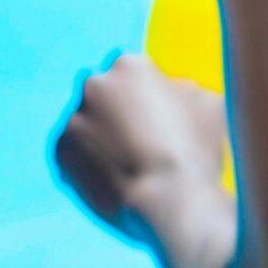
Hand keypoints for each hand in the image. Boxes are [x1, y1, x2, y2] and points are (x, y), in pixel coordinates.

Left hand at [55, 53, 228, 238]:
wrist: (171, 203)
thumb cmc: (196, 149)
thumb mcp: (207, 101)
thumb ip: (180, 88)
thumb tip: (168, 91)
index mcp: (129, 64)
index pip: (131, 70)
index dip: (146, 93)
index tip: (156, 114)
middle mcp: (94, 85)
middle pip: (103, 91)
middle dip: (116, 109)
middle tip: (140, 138)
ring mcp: (73, 119)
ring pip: (87, 122)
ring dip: (101, 135)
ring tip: (129, 163)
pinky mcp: (59, 153)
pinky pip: (74, 151)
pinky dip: (89, 161)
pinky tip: (115, 177)